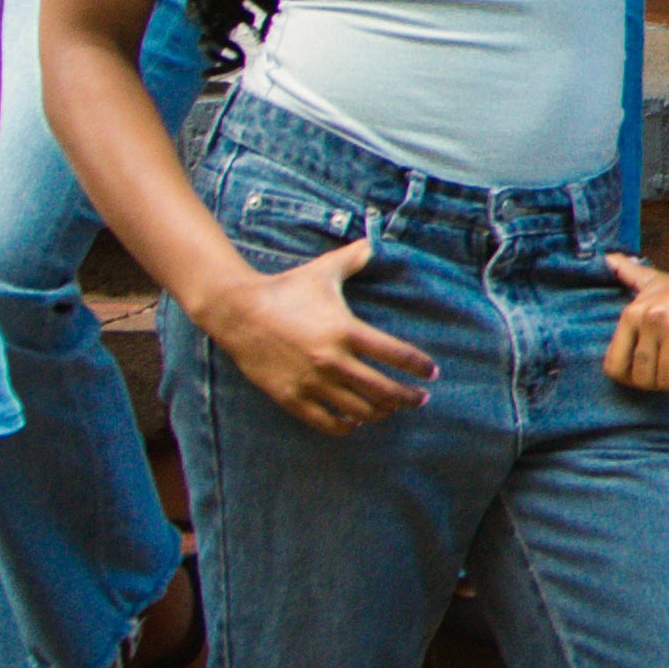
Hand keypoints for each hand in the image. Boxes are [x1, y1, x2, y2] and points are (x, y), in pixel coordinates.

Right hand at [200, 228, 439, 433]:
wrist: (237, 311)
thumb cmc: (285, 289)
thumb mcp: (324, 270)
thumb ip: (355, 258)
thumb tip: (375, 241)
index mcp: (346, 330)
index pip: (397, 354)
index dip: (419, 367)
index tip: (431, 374)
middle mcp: (333, 360)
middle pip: (383, 390)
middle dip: (407, 398)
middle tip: (419, 399)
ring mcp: (311, 382)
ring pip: (359, 410)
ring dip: (380, 413)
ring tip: (390, 409)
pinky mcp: (291, 397)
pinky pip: (327, 423)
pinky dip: (346, 426)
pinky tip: (355, 421)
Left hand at [605, 250, 668, 394]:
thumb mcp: (653, 280)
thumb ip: (627, 274)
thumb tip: (606, 258)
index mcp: (633, 312)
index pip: (614, 366)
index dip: (628, 379)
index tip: (645, 373)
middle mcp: (652, 319)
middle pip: (642, 378)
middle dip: (657, 383)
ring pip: (668, 380)